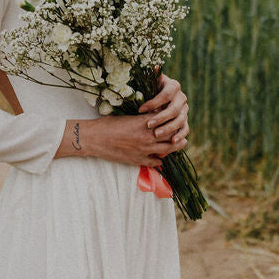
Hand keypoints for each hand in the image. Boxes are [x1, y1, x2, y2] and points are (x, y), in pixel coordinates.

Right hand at [56, 75, 190, 166]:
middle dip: (179, 135)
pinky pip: (155, 162)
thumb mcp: (128, 116)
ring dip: (175, 147)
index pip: (168, 122)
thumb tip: (156, 115)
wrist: (94, 138)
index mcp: (145, 122)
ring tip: (179, 144)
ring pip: (167, 150)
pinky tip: (161, 158)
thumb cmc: (109, 124)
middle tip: (184, 134)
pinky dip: (160, 160)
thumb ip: (144, 118)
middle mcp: (147, 136)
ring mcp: (144, 150)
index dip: (175, 121)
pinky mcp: (137, 160)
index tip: (179, 120)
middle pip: (172, 137)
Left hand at [138, 73, 188, 147]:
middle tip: (148, 125)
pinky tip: (171, 142)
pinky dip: (180, 135)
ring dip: (168, 128)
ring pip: (180, 120)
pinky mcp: (185, 121)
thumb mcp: (149, 82)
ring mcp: (185, 110)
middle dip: (161, 117)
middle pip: (174, 109)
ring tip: (156, 135)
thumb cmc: (149, 90)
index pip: (166, 95)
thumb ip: (150, 76)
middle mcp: (182, 97)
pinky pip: (185, 129)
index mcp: (173, 86)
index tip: (140, 110)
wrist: (157, 99)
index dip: (154, 102)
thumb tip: (154, 67)